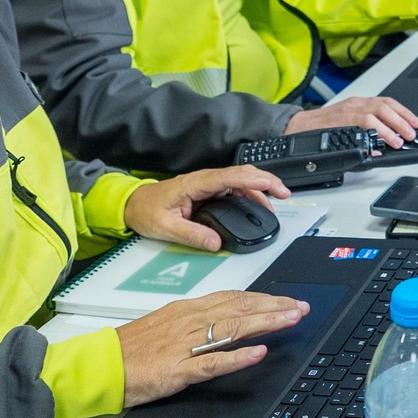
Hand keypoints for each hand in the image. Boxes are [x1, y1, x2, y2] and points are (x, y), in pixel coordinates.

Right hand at [117, 291, 310, 407]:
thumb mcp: (168, 326)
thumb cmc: (132, 349)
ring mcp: (184, 345)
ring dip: (266, 323)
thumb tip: (229, 318)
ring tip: (291, 320)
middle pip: (239, 309)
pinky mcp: (177, 370)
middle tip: (302, 308)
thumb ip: (198, 321)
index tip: (288, 302)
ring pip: (231, 329)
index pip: (233, 299)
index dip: (264, 299)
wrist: (98, 366)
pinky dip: (237, 357)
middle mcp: (189, 321)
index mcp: (188, 310)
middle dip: (274, 308)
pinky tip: (259, 353)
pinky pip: (211, 362)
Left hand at [123, 167, 290, 251]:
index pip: (230, 177)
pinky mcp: (209, 192)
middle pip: (242, 174)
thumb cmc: (146, 210)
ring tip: (277, 201)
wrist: (133, 205)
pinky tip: (260, 203)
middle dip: (266, 180)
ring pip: (241, 180)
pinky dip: (252, 193)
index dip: (253, 180)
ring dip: (261, 188)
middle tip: (284, 193)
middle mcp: (205, 180)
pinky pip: (235, 189)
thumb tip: (216, 243)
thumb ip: (192, 235)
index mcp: (195, 184)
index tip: (271, 186)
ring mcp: (208, 185)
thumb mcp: (165, 227)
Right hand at [286, 96, 417, 148]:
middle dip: (401, 120)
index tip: (415, 122)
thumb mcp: (349, 122)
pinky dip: (372, 135)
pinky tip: (379, 145)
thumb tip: (385, 144)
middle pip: (384, 107)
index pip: (387, 102)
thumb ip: (368, 129)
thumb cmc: (325, 127)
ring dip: (390, 128)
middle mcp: (355, 104)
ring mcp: (347, 112)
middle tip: (411, 133)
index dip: (404, 112)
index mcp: (359, 103)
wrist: (299, 126)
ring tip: (398, 141)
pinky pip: (360, 126)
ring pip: (374, 115)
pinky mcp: (340, 122)